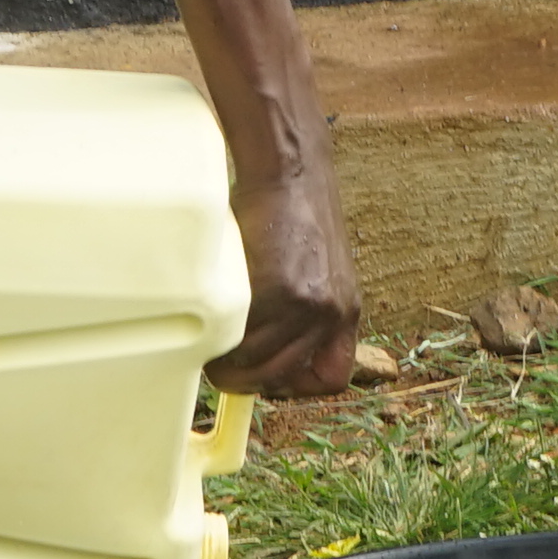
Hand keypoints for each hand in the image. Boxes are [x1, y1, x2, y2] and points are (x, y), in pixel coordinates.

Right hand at [216, 158, 364, 395]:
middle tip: (220, 364)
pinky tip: (214, 315)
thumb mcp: (316, 271)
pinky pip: (240, 334)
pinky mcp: (279, 289)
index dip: (296, 386)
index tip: (267, 379)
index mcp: (345, 311)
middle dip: (243, 379)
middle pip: (281, 377)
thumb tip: (261, 355)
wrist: (292, 172)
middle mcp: (332, 312)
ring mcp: (307, 303)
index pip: (332, 378)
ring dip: (226, 358)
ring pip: (254, 361)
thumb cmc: (291, 218)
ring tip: (212, 341)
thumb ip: (302, 312)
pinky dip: (221, 333)